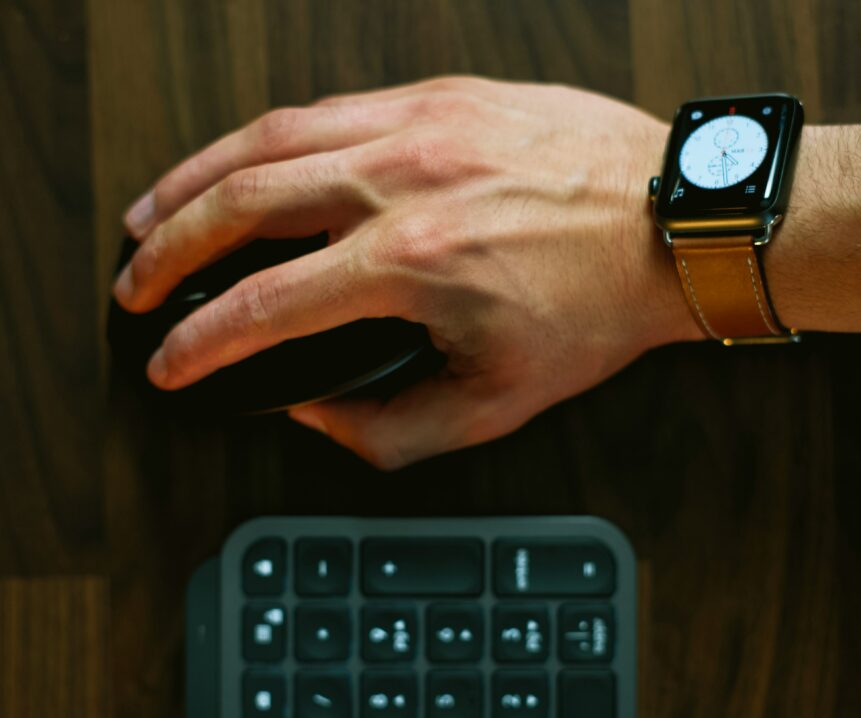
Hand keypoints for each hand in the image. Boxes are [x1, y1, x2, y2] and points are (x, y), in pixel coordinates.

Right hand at [114, 75, 697, 468]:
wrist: (672, 227)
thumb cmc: (601, 307)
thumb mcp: (499, 403)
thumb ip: (392, 429)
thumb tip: (317, 413)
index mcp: (415, 260)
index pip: (266, 304)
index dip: (200, 339)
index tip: (168, 359)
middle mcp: (404, 178)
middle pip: (241, 202)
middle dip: (170, 248)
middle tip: (137, 279)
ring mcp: (422, 124)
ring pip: (270, 136)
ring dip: (198, 177)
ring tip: (158, 210)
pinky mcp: (444, 95)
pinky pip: (331, 107)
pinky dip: (272, 138)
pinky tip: (250, 160)